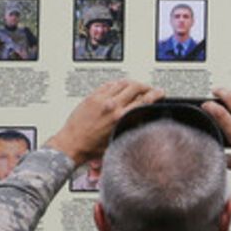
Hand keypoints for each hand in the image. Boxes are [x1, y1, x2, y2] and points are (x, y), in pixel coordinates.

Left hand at [45, 80, 163, 165]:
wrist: (70, 144)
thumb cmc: (91, 146)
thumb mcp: (117, 139)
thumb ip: (130, 127)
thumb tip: (141, 119)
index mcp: (120, 117)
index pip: (143, 100)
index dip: (155, 94)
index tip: (160, 92)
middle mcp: (111, 105)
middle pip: (134, 87)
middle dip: (145, 86)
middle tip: (149, 88)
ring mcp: (100, 99)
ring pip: (121, 83)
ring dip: (131, 83)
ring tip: (135, 86)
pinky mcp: (91, 97)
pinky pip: (107, 85)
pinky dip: (116, 84)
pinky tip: (118, 86)